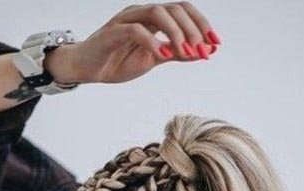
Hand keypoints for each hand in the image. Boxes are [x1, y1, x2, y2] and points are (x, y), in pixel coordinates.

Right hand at [64, 2, 220, 83]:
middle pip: (174, 8)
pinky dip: (152, 41)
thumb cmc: (117, 61)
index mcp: (153, 18)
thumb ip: (176, 54)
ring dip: (176, 32)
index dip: (203, 24)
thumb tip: (202, 52)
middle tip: (203, 51)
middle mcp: (142, 13)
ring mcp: (127, 20)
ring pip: (157, 13)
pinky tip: (163, 55)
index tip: (216, 44)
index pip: (183, 10)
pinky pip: (135, 29)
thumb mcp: (153, 59)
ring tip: (186, 53)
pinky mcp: (113, 32)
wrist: (87, 68)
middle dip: (194, 29)